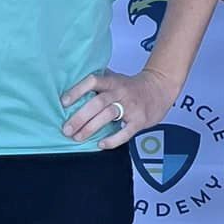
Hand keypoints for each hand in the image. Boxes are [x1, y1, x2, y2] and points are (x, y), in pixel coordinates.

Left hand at [61, 64, 177, 148]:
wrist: (160, 88)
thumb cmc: (132, 87)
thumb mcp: (116, 79)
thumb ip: (99, 84)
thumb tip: (70, 92)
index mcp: (113, 81)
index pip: (93, 81)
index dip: (78, 90)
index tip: (64, 102)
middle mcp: (121, 92)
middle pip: (98, 102)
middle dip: (80, 116)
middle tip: (66, 129)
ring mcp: (132, 106)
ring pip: (109, 115)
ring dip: (91, 127)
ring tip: (78, 137)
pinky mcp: (140, 120)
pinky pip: (126, 131)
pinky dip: (113, 139)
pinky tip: (101, 144)